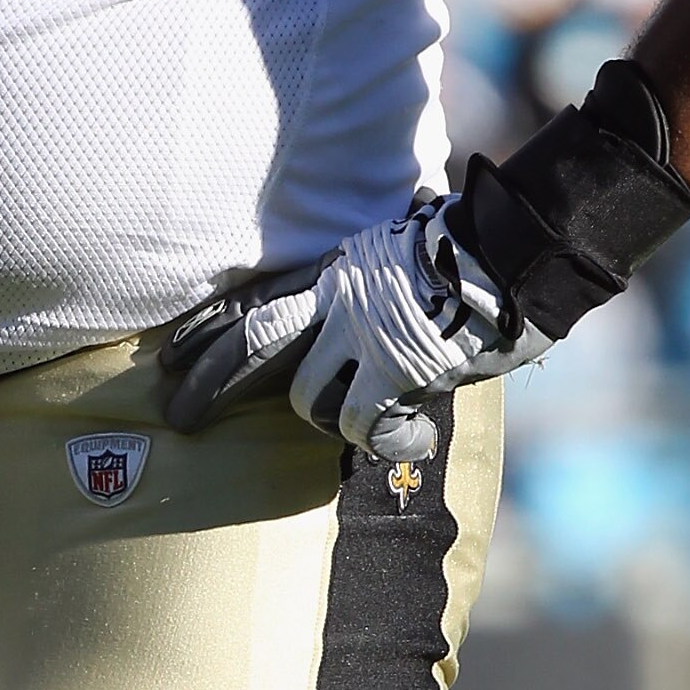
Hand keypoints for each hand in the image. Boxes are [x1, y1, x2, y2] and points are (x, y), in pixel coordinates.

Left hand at [163, 197, 543, 457]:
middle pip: (252, 347)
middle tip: (180, 420)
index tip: (169, 356)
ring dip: (332, 419)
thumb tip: (356, 303)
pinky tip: (412, 436)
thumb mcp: (399, 248)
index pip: (254, 301)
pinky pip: (367, 428)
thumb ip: (365, 280)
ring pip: (311, 401)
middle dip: (209, 385)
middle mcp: (339, 302)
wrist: (521, 250)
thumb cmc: (473, 247)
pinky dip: (389, 442)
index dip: (207, 331)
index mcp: (335, 269)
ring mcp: (365, 339)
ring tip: (363, 421)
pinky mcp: (400, 374)